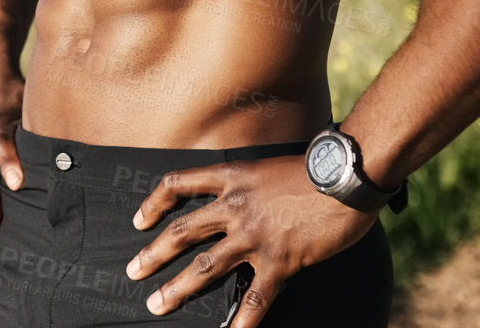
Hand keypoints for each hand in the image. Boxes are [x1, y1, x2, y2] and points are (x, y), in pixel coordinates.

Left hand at [124, 153, 377, 326]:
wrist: (346, 177)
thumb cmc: (313, 170)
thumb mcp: (267, 167)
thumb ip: (246, 185)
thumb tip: (234, 200)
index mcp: (230, 178)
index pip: (177, 184)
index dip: (154, 203)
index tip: (139, 222)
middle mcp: (235, 206)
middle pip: (183, 232)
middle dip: (154, 254)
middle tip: (133, 271)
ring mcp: (255, 235)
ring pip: (206, 266)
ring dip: (178, 288)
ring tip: (157, 305)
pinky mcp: (280, 260)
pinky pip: (255, 297)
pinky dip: (243, 320)